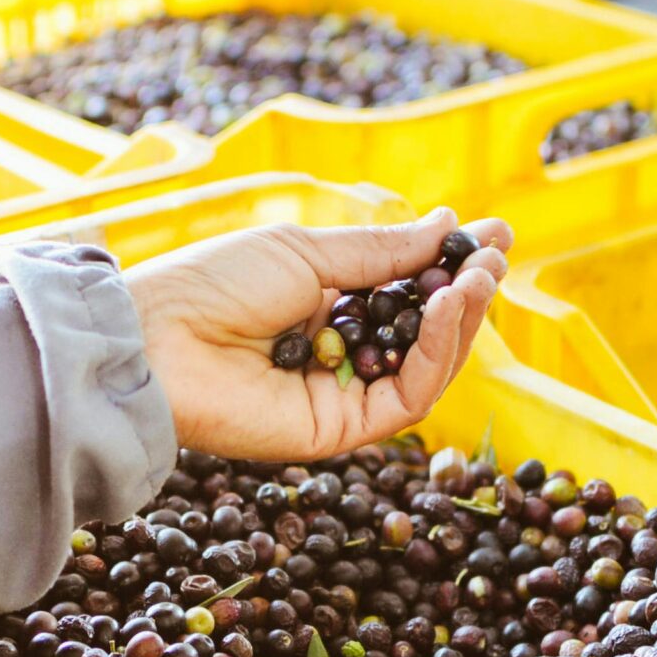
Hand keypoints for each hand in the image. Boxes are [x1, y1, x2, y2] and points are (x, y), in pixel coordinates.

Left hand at [127, 207, 510, 460]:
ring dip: (461, 321)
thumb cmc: (214, 285)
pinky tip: (446, 307)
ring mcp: (342, 395)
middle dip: (465, 293)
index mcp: (326, 306)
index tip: (493, 235)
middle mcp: (338, 354)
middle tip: (497, 255)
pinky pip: (407, 397)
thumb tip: (447, 225)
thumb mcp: (308, 252)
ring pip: (426, 368)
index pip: (406, 293)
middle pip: (424, 333)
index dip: (451, 267)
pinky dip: (436, 353)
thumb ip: (382, 251)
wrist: (159, 340)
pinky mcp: (341, 430)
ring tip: (477, 278)